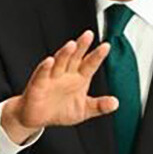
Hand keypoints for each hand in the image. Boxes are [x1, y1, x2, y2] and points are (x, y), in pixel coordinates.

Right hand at [1, 30, 117, 143]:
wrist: (37, 118)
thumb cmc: (60, 110)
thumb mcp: (83, 110)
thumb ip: (99, 106)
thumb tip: (115, 103)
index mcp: (79, 78)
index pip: (90, 64)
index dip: (97, 56)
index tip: (106, 46)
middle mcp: (66, 74)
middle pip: (75, 57)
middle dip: (81, 46)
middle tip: (89, 35)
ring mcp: (52, 77)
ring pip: (59, 62)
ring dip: (65, 53)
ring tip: (72, 45)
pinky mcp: (38, 84)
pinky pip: (42, 74)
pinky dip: (45, 68)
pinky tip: (50, 61)